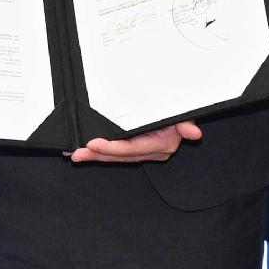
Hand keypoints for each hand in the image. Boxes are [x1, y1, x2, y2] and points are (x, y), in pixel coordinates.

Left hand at [70, 120, 196, 164]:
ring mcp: (142, 151)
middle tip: (77, 153)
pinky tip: (82, 150)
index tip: (94, 144)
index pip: (132, 149)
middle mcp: (151, 151)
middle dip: (97, 155)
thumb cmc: (180, 112)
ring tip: (75, 154)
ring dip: (94, 156)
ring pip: (114, 156)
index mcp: (162, 145)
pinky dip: (98, 152)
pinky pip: (115, 152)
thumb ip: (185, 125)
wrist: (182, 113)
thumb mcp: (184, 114)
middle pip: (119, 156)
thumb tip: (193, 133)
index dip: (113, 148)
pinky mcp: (135, 147)